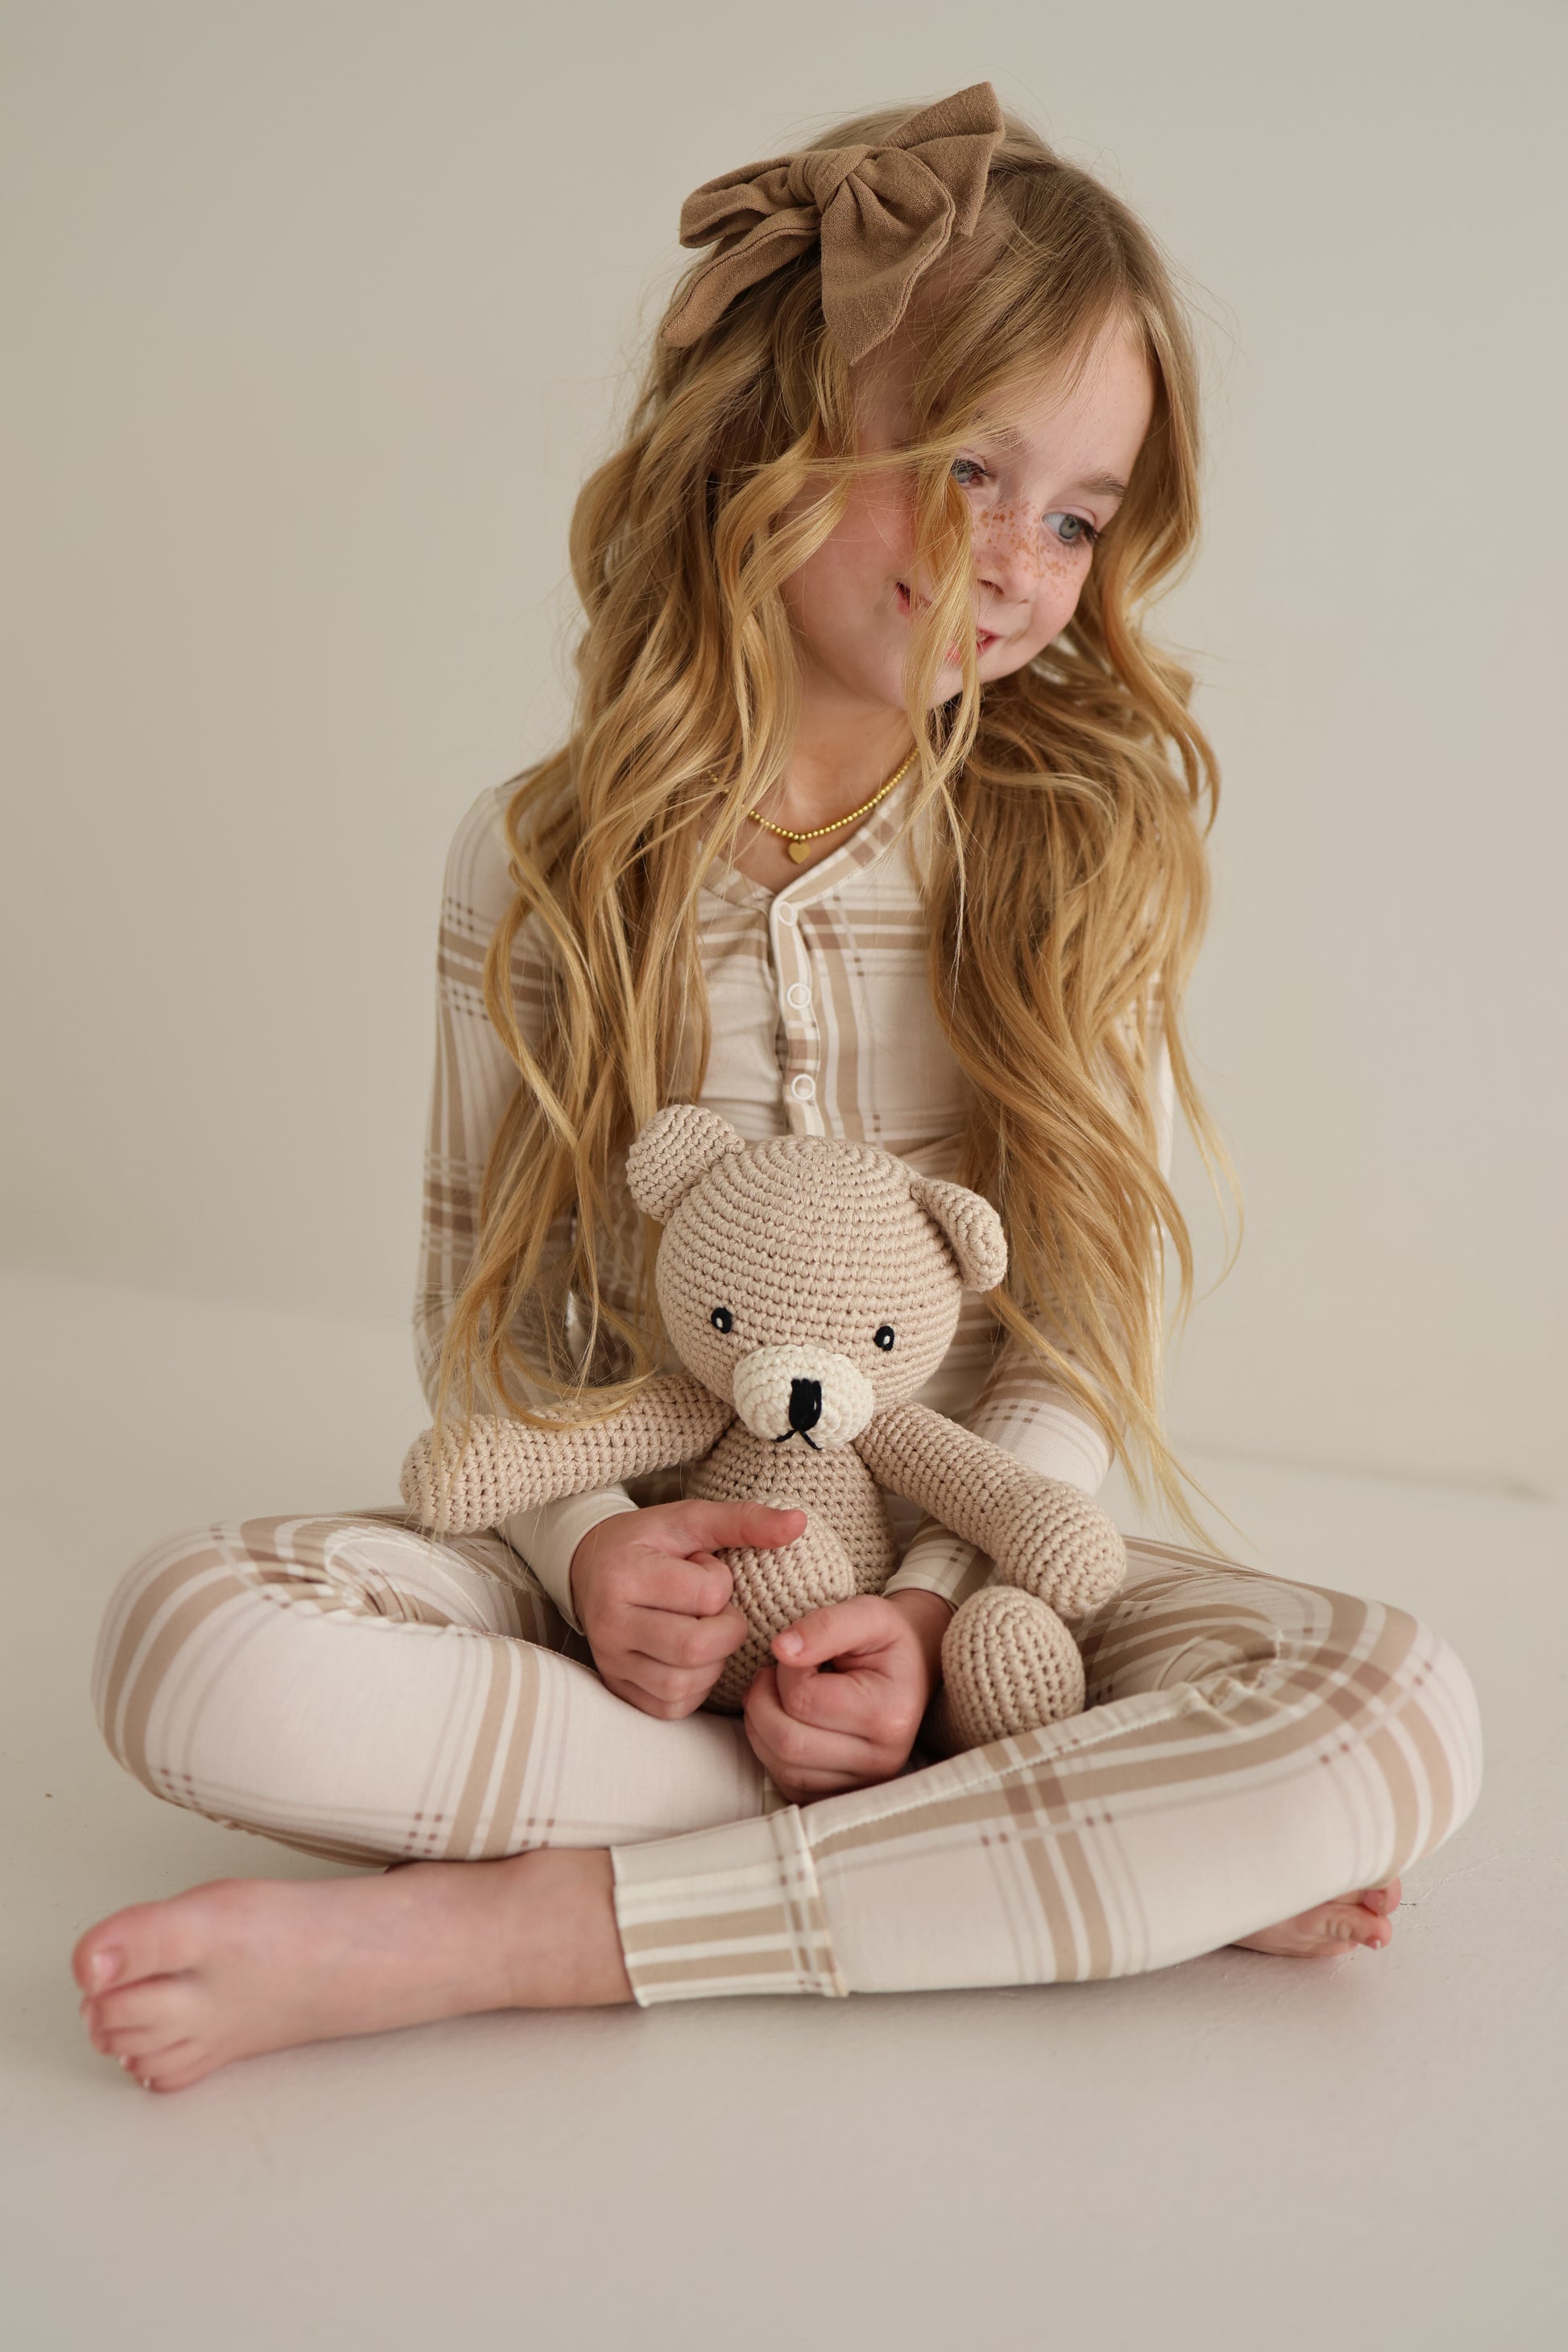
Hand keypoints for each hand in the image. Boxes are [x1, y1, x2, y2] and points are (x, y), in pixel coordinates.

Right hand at [569, 1500, 805, 1720]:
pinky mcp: (617, 1687)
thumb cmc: (649, 1542)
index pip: (706, 1595)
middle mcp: (609, 1623)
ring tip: (703, 1631)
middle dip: (726, 1631)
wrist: (590, 1566)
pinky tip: (691, 1658)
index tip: (704, 1570)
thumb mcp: (691, 1519)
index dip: (721, 1583)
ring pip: (683, 1685)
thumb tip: (799, 1523)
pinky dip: (695, 1687)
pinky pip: (671, 1707)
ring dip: (712, 1662)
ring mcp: (610, 1660)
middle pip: (695, 1649)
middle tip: (718, 1611)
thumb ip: (744, 1520)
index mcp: (625, 1573)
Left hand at [743, 1588, 951, 1803]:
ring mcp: (862, 1784)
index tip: (799, 1652)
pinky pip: (786, 1783)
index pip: (804, 1700)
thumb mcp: (869, 1613)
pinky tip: (784, 1719)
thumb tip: (781, 1649)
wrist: (913, 1667)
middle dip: (763, 1700)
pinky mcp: (841, 1795)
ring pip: (781, 1766)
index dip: (785, 1668)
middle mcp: (880, 1760)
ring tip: (777, 1693)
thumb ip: (826, 1625)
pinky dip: (770, 1750)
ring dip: (761, 1724)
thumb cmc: (888, 1640)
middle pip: (787, 1741)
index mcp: (889, 1715)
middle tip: (773, 1673)